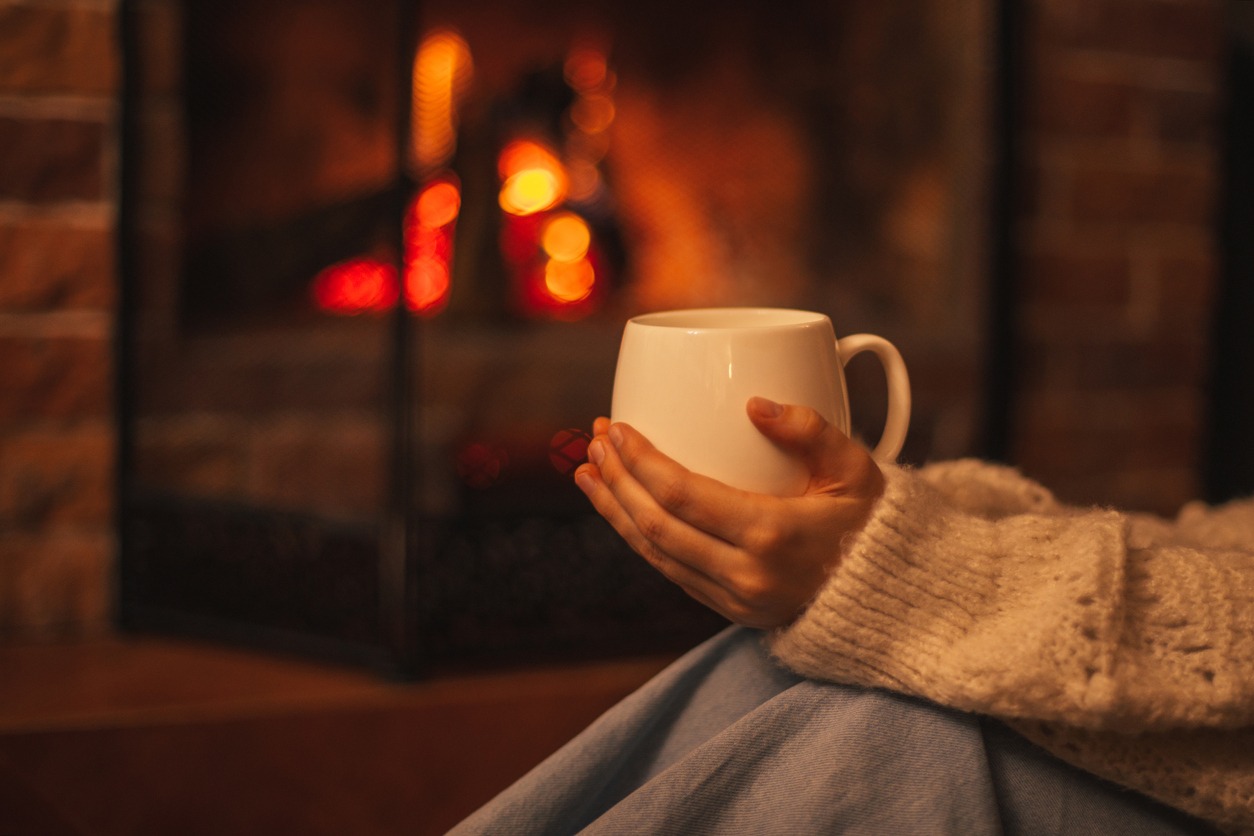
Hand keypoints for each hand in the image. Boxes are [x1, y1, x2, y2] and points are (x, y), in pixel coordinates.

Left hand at [574, 397, 884, 628]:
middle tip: (594, 442)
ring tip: (590, 474)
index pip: (681, 494)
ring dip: (615, 512)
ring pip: (655, 554)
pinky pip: (671, 572)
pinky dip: (639, 538)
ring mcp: (735, 599)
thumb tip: (756, 404)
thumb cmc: (876, 525)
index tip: (615, 428)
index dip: (639, 461)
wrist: (894, 600)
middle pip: (654, 526)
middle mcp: (745, 574)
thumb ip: (810, 431)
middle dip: (616, 481)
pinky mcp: (732, 611)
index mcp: (771, 534)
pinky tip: (622, 510)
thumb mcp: (857, 470)